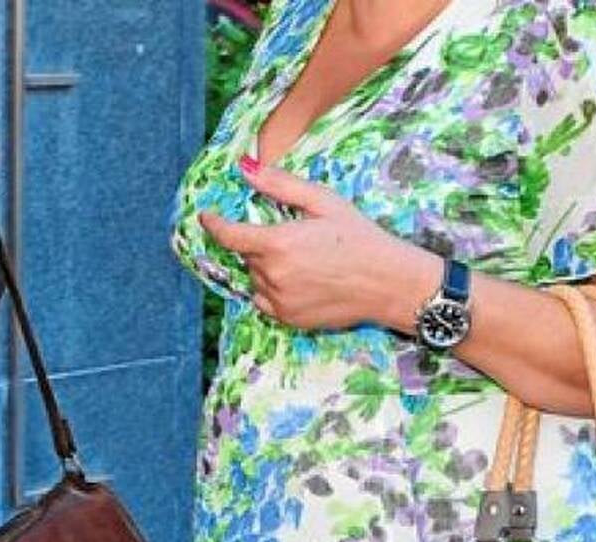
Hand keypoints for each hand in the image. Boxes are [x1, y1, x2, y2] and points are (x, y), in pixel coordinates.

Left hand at [198, 156, 440, 330]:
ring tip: (305, 261)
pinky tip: (302, 281)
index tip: (206, 217)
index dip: (213, 224)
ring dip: (267, 267)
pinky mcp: (289, 319)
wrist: (390, 284)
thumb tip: (245, 168)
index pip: (229, 235)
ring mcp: (280, 301)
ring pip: (255, 279)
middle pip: (247, 255)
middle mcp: (273, 275)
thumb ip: (280, 186)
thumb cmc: (361, 238)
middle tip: (294, 238)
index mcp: (278, 244)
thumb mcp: (323, 202)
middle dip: (260, 244)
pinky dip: (273, 289)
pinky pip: (265, 301)